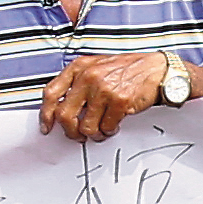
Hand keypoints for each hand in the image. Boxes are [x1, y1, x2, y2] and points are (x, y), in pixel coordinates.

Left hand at [41, 53, 178, 142]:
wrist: (156, 69)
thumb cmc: (126, 70)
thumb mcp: (96, 67)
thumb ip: (78, 83)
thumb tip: (62, 109)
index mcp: (79, 68)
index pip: (52, 93)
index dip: (46, 114)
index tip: (46, 126)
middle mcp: (88, 77)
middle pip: (65, 115)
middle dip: (70, 132)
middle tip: (78, 136)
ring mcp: (103, 89)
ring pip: (85, 126)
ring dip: (93, 134)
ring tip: (100, 130)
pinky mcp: (119, 101)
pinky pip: (105, 127)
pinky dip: (109, 131)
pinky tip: (114, 124)